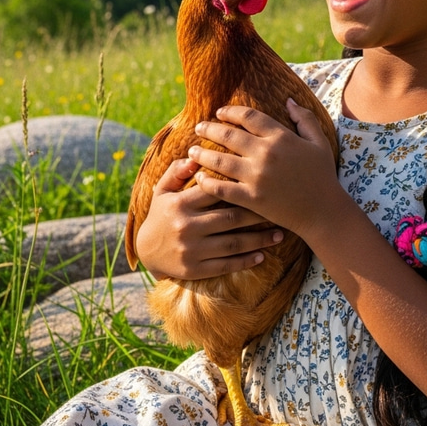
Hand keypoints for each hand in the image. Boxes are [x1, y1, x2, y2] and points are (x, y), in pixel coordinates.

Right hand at [134, 158, 284, 279]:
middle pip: (231, 217)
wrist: (146, 251)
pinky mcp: (195, 269)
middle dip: (258, 213)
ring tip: (280, 235)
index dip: (240, 185)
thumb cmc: (161, 213)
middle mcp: (187, 225)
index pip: (215, 190)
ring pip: (233, 243)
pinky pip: (225, 264)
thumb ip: (177, 171)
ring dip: (259, 239)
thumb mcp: (162, 190)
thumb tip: (194, 156)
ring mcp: (192, 249)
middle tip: (280, 208)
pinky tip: (262, 256)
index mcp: (181, 203)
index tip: (263, 181)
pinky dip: (245, 261)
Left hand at [189, 98, 340, 236]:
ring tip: (191, 150)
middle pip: (229, 135)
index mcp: (281, 137)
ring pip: (220, 161)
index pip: (249, 116)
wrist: (323, 211)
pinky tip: (198, 177)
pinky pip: (221, 188)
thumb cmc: (322, 175)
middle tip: (197, 127)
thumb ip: (304, 118)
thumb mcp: (319, 142)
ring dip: (202, 154)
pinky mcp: (251, 198)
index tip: (219, 112)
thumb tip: (288, 100)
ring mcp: (257, 177)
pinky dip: (206, 182)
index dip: (230, 112)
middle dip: (209, 129)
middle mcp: (266, 154)